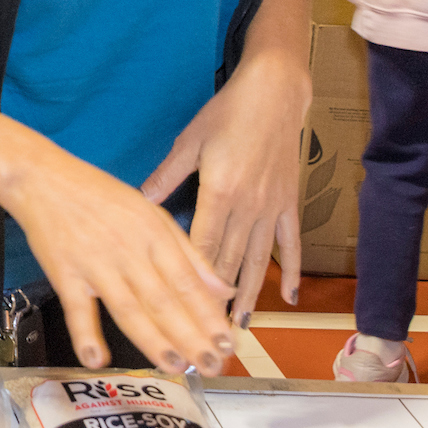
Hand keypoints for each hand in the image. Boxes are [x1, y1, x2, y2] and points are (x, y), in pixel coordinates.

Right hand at [1, 144, 234, 374]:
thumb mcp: (151, 213)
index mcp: (153, 233)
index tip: (228, 342)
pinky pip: (76, 308)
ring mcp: (94, 263)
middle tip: (212, 365)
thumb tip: (223, 289)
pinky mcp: (63, 273)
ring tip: (176, 367)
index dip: (209, 315)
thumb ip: (189, 253)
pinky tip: (96, 359)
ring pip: (128, 308)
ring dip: (153, 341)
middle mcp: (127, 250)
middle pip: (163, 300)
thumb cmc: (100, 195)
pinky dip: (85, 334)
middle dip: (191, 337)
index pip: (187, 282)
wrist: (42, 178)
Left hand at [142, 51, 310, 325]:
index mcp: (219, 193)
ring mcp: (271, 208)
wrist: (275, 94)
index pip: (201, 246)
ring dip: (249, 296)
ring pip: (258, 261)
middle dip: (215, 302)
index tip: (180, 308)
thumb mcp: (189, 141)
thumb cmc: (227, 113)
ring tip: (240, 328)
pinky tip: (288, 295)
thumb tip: (139, 201)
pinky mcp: (288, 204)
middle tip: (205, 334)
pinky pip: (288, 244)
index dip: (191, 281)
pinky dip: (289, 270)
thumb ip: (166, 177)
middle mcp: (247, 207)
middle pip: (228, 263)